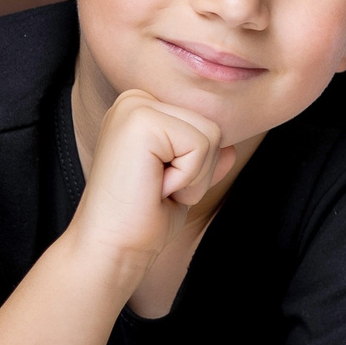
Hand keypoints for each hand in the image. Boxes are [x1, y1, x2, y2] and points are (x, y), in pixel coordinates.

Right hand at [68, 88, 235, 269]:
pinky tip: (154, 186)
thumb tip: (231, 148)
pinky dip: (187, 177)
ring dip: (194, 174)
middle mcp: (136, 99)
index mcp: (143, 108)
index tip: (160, 183)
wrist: (114, 245)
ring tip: (156, 186)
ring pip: (212, 134)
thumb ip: (205, 159)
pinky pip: (201, 145)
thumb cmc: (145, 216)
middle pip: (213, 125)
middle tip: (158, 187)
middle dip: (199, 169)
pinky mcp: (140, 120)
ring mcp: (135, 106)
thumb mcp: (184, 182)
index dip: (197, 165)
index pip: (208, 124)